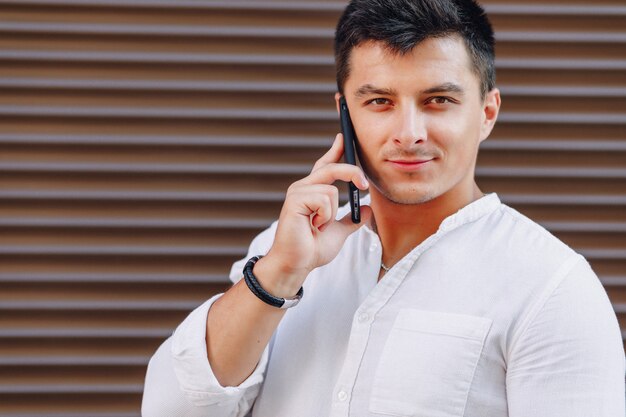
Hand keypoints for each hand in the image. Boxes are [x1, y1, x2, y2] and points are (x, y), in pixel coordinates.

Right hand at [255, 133, 371, 296]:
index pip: (324, 165)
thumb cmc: (312, 249)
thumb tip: (367, 209)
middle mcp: (303, 188)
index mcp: (312, 193)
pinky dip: (324, 216)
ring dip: (330, 213)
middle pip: (331, 168)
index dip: (335, 151)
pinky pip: (324, 199)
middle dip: (352, 173)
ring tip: (318, 226)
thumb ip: (352, 219)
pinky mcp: (294, 200)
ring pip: (331, 190)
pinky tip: (313, 226)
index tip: (343, 137)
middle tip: (365, 184)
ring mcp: (297, 193)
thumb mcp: (339, 232)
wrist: (297, 264)